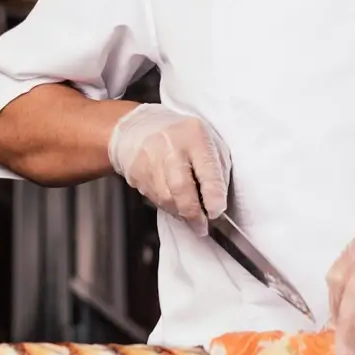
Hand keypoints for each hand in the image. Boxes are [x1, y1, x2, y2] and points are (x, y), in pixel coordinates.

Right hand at [108, 104, 230, 236]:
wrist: (139, 127)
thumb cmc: (182, 136)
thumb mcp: (209, 141)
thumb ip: (217, 169)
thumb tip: (218, 201)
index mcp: (194, 135)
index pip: (206, 168)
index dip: (213, 195)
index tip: (217, 212)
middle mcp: (170, 146)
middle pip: (181, 187)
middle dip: (194, 213)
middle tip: (202, 226)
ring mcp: (149, 159)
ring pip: (166, 198)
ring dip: (181, 213)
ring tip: (191, 218)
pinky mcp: (136, 173)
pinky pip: (154, 198)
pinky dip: (168, 207)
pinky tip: (175, 204)